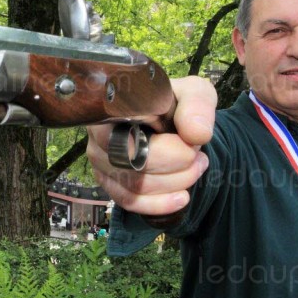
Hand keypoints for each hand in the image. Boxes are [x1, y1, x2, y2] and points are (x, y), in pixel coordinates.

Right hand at [86, 76, 215, 216]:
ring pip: (135, 185)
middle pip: (133, 162)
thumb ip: (198, 107)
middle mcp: (98, 133)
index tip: (192, 142)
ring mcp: (100, 160)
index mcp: (115, 105)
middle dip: (176, 165)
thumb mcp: (194, 94)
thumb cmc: (176, 106)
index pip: (131, 133)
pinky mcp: (108, 182)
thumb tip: (197, 135)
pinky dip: (159, 204)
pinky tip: (182, 197)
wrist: (173, 124)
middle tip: (199, 156)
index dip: (166, 147)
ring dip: (175, 182)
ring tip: (195, 167)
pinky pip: (130, 201)